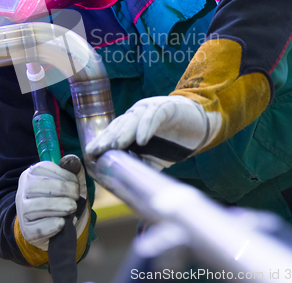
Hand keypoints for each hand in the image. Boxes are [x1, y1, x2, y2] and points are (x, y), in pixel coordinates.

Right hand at [16, 158, 88, 250]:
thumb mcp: (63, 180)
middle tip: (76, 196)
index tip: (76, 183)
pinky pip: (36, 228)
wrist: (42, 221)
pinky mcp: (26, 230)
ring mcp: (22, 211)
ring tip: (72, 207)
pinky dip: (51, 225)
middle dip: (62, 190)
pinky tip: (62, 223)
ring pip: (36, 207)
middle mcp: (23, 190)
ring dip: (58, 206)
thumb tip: (74, 161)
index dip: (64, 175)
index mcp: (32, 173)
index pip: (45, 169)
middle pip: (39, 187)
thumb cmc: (56, 196)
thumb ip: (70, 170)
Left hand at [85, 95, 221, 169]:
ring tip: (114, 145)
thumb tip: (125, 184)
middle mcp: (137, 113)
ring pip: (133, 119)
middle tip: (95, 152)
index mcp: (131, 124)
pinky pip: (155, 116)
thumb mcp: (155, 157)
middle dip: (106, 139)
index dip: (100, 143)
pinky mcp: (167, 107)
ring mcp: (151, 108)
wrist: (201, 123)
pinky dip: (148, 127)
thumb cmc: (174, 140)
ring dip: (123, 133)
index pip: (112, 132)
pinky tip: (142, 140)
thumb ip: (141, 165)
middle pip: (118, 125)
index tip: (89, 157)